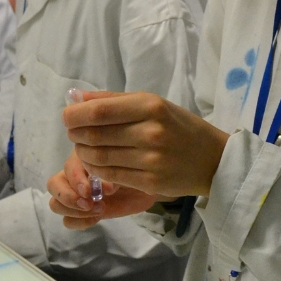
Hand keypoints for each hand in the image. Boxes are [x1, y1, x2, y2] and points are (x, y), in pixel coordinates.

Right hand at [47, 151, 157, 229]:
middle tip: (88, 203)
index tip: (91, 191)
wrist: (146, 187)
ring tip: (98, 210)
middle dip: (68, 196)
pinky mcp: (81, 212)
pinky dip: (78, 222)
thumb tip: (104, 188)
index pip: (68, 168)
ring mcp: (76, 195)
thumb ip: (114, 173)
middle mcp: (75, 175)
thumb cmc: (136, 170)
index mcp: (83, 157)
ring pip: (55, 203)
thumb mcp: (129, 168)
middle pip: (53, 185)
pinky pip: (67, 220)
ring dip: (73, 210)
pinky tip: (97, 218)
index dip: (76, 180)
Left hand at [63, 91, 229, 197]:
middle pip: (94, 135)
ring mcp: (150, 160)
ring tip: (84, 148)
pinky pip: (111, 175)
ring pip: (98, 158)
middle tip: (74, 133)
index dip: (74, 116)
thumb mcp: (152, 103)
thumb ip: (113, 100)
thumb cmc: (179, 126)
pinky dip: (96, 169)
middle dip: (75, 134)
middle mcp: (150, 132)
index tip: (68, 117)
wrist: (213, 159)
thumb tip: (77, 98)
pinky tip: (96, 163)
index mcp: (150, 106)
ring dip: (83, 153)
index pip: (98, 112)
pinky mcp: (150, 183)